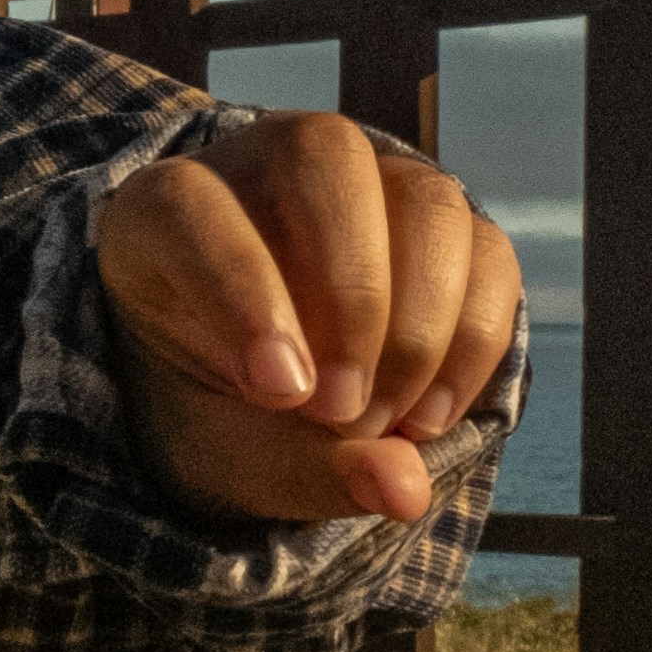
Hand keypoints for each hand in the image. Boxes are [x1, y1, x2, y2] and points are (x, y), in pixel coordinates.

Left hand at [93, 113, 519, 531]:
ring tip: (390, 422)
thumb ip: (304, 470)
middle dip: (353, 293)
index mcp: (165, 210)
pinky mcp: (439, 218)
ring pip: (425, 198)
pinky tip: (432, 417)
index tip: (282, 391)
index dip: (243, 292)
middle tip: (345, 409)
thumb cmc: (221, 409)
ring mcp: (366, 179)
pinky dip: (474, 339)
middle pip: (325, 162)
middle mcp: (267, 164)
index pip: (194, 209)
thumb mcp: (233, 452)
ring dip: (422, 322)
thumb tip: (407, 489)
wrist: (267, 400)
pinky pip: (486, 249)